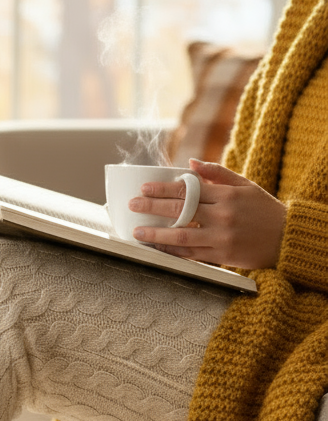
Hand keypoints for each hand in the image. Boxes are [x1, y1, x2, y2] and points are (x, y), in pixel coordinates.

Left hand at [130, 159, 285, 269]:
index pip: (189, 190)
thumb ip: (217, 174)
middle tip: (133, 205)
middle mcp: (223, 216)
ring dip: (157, 234)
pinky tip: (157, 248)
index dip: (164, 189)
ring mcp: (222, 237)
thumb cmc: (262, 209)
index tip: (144, 188)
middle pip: (181, 210)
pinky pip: (191, 254)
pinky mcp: (222, 256)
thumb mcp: (245, 185)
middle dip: (153, 207)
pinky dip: (172, 251)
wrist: (286, 238)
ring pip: (182, 236)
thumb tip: (190, 164)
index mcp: (227, 195)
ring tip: (137, 232)